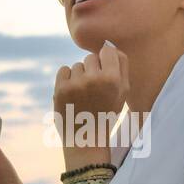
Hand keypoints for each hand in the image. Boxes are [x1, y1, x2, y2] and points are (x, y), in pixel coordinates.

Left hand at [54, 41, 128, 162]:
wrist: (85, 138)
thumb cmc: (106, 113)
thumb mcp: (123, 92)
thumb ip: (121, 66)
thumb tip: (109, 44)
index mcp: (114, 80)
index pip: (108, 50)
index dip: (106, 61)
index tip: (104, 74)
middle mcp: (95, 79)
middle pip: (91, 57)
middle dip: (92, 70)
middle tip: (94, 91)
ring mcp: (76, 84)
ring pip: (77, 65)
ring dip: (79, 77)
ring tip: (83, 96)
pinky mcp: (60, 89)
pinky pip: (63, 70)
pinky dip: (66, 79)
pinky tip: (72, 94)